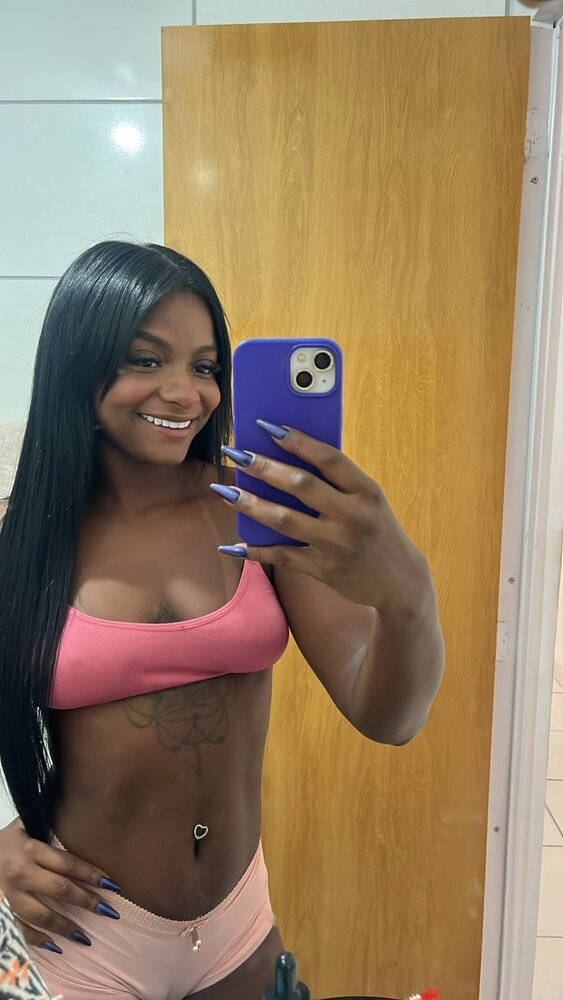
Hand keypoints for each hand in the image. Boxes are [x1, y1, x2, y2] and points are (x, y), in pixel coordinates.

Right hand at [0, 818, 121, 952]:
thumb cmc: (7, 840)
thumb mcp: (26, 826)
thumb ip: (50, 826)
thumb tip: (82, 817)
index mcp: (31, 850)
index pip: (67, 863)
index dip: (91, 874)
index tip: (112, 885)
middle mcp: (21, 873)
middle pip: (59, 890)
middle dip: (86, 901)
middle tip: (108, 912)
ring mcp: (10, 895)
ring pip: (41, 916)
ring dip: (65, 927)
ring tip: (85, 938)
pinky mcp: (1, 911)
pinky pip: (20, 929)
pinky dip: (38, 940)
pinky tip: (57, 946)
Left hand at [215, 422, 433, 613]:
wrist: (401, 582)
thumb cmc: (378, 530)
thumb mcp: (370, 500)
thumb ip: (339, 482)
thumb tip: (290, 456)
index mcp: (366, 491)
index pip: (329, 459)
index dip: (298, 441)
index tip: (267, 426)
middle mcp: (353, 516)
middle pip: (301, 486)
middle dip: (264, 467)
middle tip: (236, 453)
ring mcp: (338, 545)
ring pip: (285, 520)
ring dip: (251, 504)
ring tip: (225, 491)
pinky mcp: (325, 570)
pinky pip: (284, 556)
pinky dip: (257, 550)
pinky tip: (234, 544)